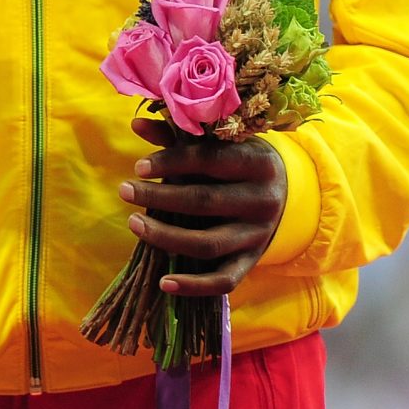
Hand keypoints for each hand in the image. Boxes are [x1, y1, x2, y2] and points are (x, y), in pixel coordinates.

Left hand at [120, 117, 285, 295]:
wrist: (284, 193)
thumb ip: (177, 135)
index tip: (138, 166)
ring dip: (166, 237)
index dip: (171, 163)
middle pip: (204, 201)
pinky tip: (164, 283)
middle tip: (125, 190)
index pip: (210, 161)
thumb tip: (136, 123)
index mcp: (257, 163)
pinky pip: (224, 280)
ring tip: (133, 223)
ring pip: (209, 243)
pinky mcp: (253, 261)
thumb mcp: (217, 144)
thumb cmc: (237, 160)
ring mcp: (259, 235)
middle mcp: (262, 201)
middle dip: (159, 197)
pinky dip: (195, 286)